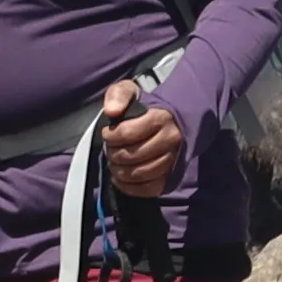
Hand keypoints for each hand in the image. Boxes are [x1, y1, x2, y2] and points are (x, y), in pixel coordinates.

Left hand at [97, 79, 188, 199]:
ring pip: (140, 173)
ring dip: (120, 171)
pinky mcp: (172, 177)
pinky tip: (121, 179)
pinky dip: (131, 187)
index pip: (128, 133)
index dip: (111, 136)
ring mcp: (173, 159)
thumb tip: (112, 111)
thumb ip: (118, 95)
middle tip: (111, 149)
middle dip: (114, 154)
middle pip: (132, 155)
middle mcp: (171, 140)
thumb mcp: (130, 92)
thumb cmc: (144, 108)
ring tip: (114, 163)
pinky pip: (150, 189)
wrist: (172, 121)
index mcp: (161, 118)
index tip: (107, 134)